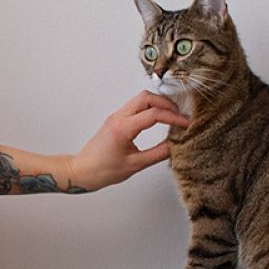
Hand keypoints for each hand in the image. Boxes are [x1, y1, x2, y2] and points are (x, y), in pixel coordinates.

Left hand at [68, 92, 190, 190]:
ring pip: (141, 99)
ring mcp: (116, 116)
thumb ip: (158, 154)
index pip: (153, 114)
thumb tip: (175, 145)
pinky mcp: (116, 119)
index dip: (173, 118)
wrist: (82, 171)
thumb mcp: (135, 165)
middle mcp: (118, 117)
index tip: (185, 124)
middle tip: (180, 116)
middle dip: (166, 104)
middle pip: (146, 97)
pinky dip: (150, 108)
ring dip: (158, 104)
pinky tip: (158, 119)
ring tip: (172, 116)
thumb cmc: (102, 170)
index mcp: (122, 128)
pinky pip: (135, 106)